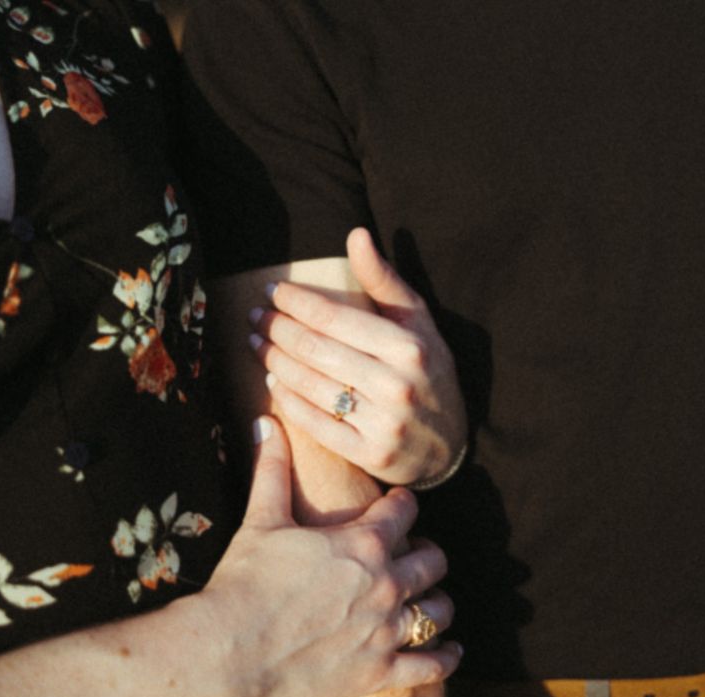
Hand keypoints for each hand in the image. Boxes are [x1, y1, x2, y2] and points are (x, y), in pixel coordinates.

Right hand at [201, 416, 461, 696]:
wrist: (228, 651)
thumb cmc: (245, 580)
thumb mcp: (261, 518)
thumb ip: (273, 467)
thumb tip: (265, 419)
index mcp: (364, 542)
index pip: (405, 511)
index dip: (403, 504)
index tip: (398, 504)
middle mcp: (387, 582)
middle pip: (432, 559)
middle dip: (426, 551)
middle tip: (412, 552)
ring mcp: (387, 630)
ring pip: (439, 609)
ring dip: (437, 600)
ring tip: (429, 599)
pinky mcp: (381, 672)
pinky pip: (432, 666)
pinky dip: (445, 657)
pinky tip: (449, 650)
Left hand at [247, 228, 466, 484]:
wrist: (450, 444)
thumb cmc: (428, 372)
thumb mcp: (418, 323)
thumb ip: (384, 281)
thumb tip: (355, 234)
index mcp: (408, 347)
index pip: (334, 317)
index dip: (295, 301)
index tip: (272, 291)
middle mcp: (397, 385)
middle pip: (315, 349)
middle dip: (276, 329)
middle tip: (254, 317)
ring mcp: (384, 424)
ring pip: (310, 385)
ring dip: (274, 361)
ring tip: (256, 344)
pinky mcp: (371, 455)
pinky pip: (315, 424)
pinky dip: (288, 400)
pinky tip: (273, 381)